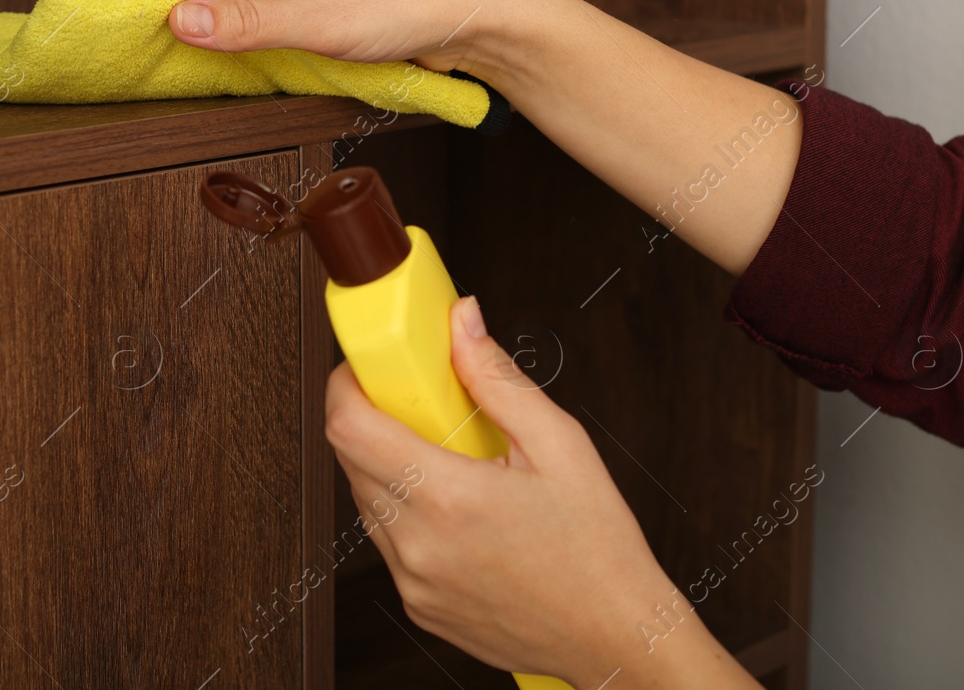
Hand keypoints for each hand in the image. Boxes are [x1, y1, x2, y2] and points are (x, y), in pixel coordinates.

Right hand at [144, 0, 541, 76]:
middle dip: (170, 7)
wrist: (474, 16)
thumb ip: (247, 24)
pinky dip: (238, 36)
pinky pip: (257, 13)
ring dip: (207, 26)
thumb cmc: (410, 5)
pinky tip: (230, 63)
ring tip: (178, 62)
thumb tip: (177, 18)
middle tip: (140, 52)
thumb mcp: (321, 23)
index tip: (115, 20)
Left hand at [324, 296, 758, 688]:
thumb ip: (498, 379)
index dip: (345, 385)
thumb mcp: (560, 445)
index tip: (365, 368)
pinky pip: (387, 544)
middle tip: (419, 404)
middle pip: (350, 460)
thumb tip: (461, 325)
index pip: (349, 427)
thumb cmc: (598, 549)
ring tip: (449, 460)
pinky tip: (456, 508)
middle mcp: (417, 544)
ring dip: (388, 467)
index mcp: (447, 497)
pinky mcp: (419, 606)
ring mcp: (413, 581)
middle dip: (372, 419)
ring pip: (365, 502)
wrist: (617, 637)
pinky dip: (405, 513)